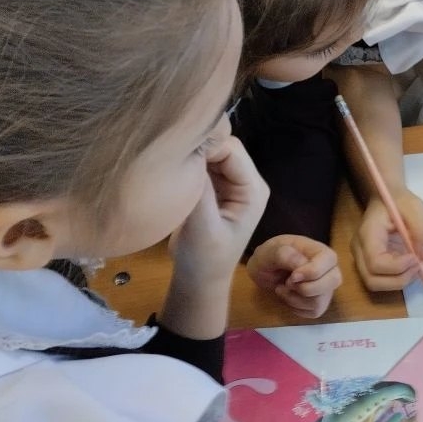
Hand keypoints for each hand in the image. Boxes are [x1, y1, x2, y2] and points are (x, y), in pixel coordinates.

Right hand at [169, 137, 268, 292]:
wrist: (199, 278)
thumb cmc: (204, 258)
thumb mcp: (202, 227)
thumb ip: (200, 190)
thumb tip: (192, 152)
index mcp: (253, 190)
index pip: (231, 150)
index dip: (206, 143)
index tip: (177, 149)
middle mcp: (247, 181)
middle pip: (223, 146)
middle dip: (199, 145)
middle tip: (170, 153)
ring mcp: (231, 182)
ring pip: (211, 152)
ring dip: (192, 153)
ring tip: (169, 159)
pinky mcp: (216, 186)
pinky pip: (203, 163)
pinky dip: (189, 162)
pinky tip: (172, 167)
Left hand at [247, 235, 341, 318]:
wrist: (265, 269)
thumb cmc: (270, 256)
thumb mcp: (270, 251)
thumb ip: (285, 255)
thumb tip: (300, 267)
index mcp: (320, 251)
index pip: (329, 261)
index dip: (311, 272)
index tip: (292, 276)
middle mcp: (329, 269)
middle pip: (332, 282)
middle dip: (304, 288)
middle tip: (287, 282)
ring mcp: (326, 287)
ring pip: (320, 301)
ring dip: (295, 299)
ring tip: (282, 289)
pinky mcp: (320, 303)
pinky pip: (314, 312)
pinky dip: (296, 308)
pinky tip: (289, 296)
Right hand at [351, 189, 422, 291]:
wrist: (385, 197)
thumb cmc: (399, 201)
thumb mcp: (415, 208)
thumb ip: (422, 231)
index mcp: (368, 233)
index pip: (375, 262)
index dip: (397, 267)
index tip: (416, 258)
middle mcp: (359, 249)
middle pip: (371, 279)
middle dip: (398, 280)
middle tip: (417, 267)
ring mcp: (360, 257)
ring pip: (374, 284)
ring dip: (397, 282)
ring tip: (414, 267)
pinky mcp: (367, 262)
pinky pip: (378, 279)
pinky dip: (395, 279)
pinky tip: (407, 265)